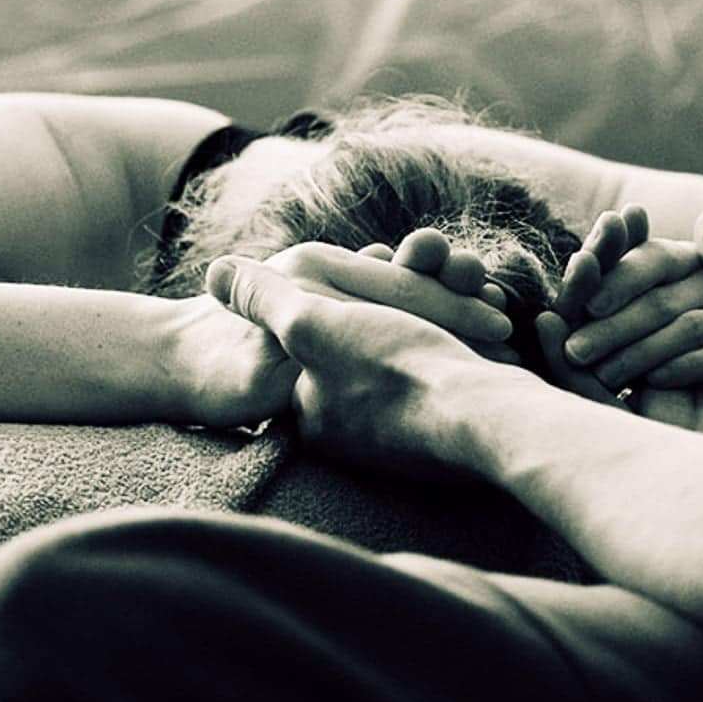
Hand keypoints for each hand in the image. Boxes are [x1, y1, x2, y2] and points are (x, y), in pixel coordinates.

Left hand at [204, 242, 531, 474]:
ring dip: (445, 310)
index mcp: (313, 416)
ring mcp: (405, 441)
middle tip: (435, 269)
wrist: (488, 421)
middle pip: (372, 346)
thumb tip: (213, 272)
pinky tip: (489, 319)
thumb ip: (261, 298)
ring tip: (471, 287)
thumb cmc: (396, 367)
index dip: (349, 293)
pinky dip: (470, 343)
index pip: (317, 341)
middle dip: (407, 299)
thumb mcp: (311, 322)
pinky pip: (454, 375)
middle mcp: (355, 438)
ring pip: (420, 353)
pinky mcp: (452, 438)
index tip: (383, 260)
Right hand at [555, 209, 702, 466]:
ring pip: (606, 349)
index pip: (656, 278)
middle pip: (623, 312)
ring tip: (574, 284)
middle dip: (605, 287)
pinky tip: (552, 329)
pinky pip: (595, 398)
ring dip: (592, 320)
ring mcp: (659, 390)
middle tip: (588, 260)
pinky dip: (564, 366)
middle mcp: (677, 351)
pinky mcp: (649, 428)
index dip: (635, 253)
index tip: (621, 221)